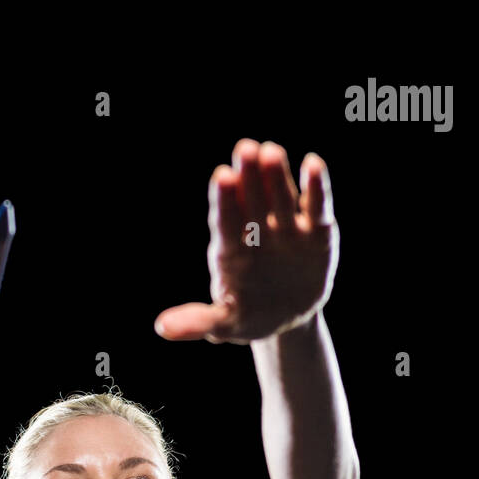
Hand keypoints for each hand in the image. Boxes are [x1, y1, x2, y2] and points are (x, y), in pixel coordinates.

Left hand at [154, 139, 338, 344]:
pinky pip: (316, 207)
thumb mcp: (223, 324)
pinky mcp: (316, 231)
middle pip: (252, 199)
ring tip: (271, 153)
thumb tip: (161, 328)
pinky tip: (314, 164)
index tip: (222, 177)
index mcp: (230, 249)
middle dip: (249, 177)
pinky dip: (317, 188)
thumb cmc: (248, 316)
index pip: (225, 221)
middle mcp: (256, 229)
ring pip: (280, 196)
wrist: (286, 317)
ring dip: (277, 175)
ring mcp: (286, 227)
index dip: (225, 201)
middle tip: (245, 150)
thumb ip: (197, 322)